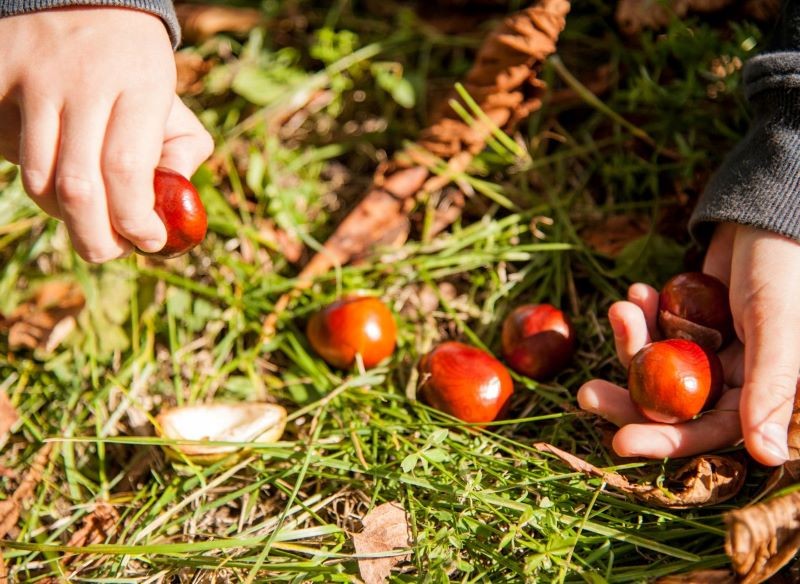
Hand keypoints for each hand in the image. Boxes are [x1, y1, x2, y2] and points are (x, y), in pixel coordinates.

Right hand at [0, 8, 212, 262]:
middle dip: (97, 240)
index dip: (136, 221)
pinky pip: (7, 153)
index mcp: (140, 85)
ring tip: (87, 210)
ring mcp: (33, 80)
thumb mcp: (171, 100)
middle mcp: (83, 81)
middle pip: (79, 188)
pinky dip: (30, 175)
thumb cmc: (134, 66)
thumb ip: (182, 152)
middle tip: (112, 252)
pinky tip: (53, 165)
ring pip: (38, 180)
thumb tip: (170, 209)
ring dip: (63, 215)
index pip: (128, 171)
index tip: (150, 241)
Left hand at [578, 223, 799, 465]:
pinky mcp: (686, 323)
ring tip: (621, 307)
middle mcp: (732, 378)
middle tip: (586, 393)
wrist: (765, 213)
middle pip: (669, 405)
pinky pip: (654, 331)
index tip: (618, 442)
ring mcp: (706, 350)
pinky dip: (641, 316)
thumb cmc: (784, 267)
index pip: (707, 431)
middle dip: (627, 398)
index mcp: (760, 392)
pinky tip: (638, 291)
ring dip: (631, 341)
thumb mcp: (778, 327)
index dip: (664, 441)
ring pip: (654, 365)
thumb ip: (771, 388)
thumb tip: (767, 456)